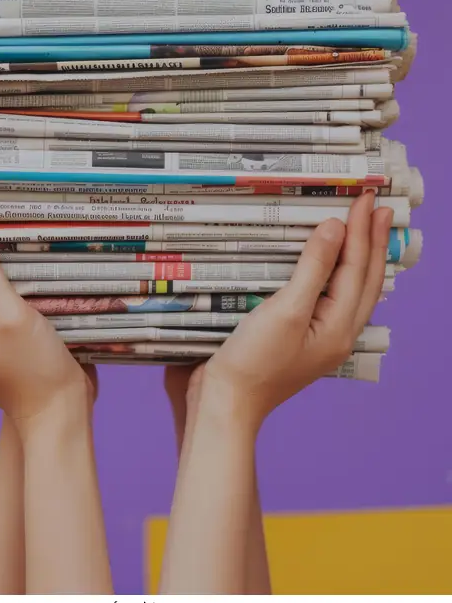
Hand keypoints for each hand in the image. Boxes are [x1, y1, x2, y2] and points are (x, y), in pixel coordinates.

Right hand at [169, 192, 392, 434]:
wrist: (222, 404)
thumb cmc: (253, 362)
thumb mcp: (286, 310)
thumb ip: (314, 268)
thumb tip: (336, 229)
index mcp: (339, 327)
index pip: (357, 268)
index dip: (362, 230)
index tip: (367, 198)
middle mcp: (336, 331)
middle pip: (363, 279)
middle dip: (372, 241)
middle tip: (379, 206)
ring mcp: (318, 336)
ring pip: (349, 288)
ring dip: (358, 255)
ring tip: (365, 228)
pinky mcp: (296, 335)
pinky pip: (326, 295)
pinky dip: (334, 271)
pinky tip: (327, 263)